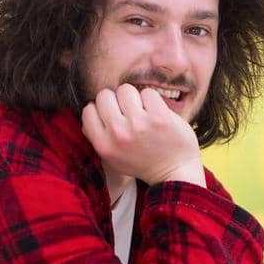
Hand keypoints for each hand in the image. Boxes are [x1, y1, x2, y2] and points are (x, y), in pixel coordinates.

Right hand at [81, 84, 205, 188]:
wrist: (174, 173)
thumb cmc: (143, 162)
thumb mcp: (113, 158)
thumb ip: (97, 137)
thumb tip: (89, 112)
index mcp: (104, 145)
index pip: (88, 110)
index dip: (100, 109)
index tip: (113, 116)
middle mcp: (118, 134)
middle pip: (105, 95)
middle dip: (116, 101)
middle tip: (129, 113)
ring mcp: (139, 124)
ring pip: (125, 89)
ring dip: (135, 98)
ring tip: (143, 113)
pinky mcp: (159, 116)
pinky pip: (147, 92)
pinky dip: (153, 101)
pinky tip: (157, 115)